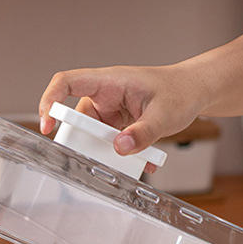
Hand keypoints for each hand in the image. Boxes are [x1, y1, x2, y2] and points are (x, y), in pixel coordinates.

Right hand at [38, 64, 204, 161]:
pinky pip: (108, 143)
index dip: (50, 101)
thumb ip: (143, 133)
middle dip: (81, 142)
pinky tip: (141, 162)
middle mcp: (105, 96)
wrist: (194, 92)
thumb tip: (119, 148)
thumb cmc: (180, 92)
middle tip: (92, 160)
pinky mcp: (116, 126)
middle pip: (76, 119)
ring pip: (92, 136)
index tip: (47, 126)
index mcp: (109, 82)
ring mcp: (109, 112)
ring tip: (127, 162)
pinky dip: (120, 156)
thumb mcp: (165, 115)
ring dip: (104, 153)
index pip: (66, 82)